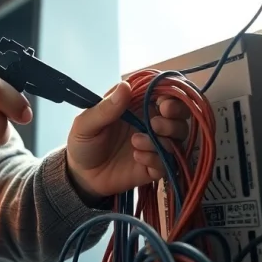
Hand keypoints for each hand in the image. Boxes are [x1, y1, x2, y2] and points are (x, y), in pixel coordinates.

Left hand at [65, 81, 190, 203]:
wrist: (81, 176)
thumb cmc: (83, 143)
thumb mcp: (86, 124)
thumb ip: (105, 108)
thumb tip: (125, 86)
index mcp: (136, 105)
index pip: (162, 92)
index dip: (169, 94)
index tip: (163, 102)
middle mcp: (150, 122)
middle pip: (179, 114)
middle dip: (176, 116)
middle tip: (156, 123)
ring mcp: (154, 144)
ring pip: (178, 137)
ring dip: (163, 138)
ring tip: (135, 141)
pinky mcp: (155, 166)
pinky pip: (168, 162)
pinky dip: (156, 158)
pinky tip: (137, 157)